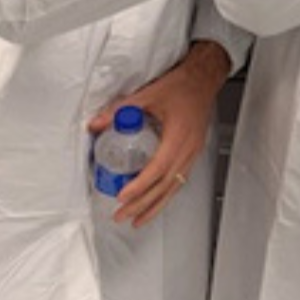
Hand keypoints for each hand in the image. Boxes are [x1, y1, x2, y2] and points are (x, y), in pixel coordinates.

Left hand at [87, 40, 229, 227]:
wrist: (204, 79)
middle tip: (122, 215)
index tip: (123, 196)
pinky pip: (181, 179)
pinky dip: (167, 194)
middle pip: (166, 184)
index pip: (159, 167)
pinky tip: (156, 202)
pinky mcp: (194, 151)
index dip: (140, 185)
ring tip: (138, 220)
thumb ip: (121, 110)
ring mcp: (194, 151)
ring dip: (155, 205)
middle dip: (143, 203)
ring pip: (175, 186)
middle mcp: (189, 147)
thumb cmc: (182, 86)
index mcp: (179, 135)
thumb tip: (95, 124)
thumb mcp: (149, 94)